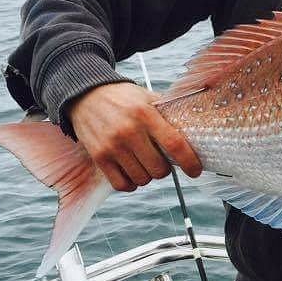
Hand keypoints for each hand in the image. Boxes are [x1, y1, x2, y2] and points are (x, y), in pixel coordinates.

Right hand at [67, 83, 202, 191]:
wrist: (85, 95)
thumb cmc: (123, 98)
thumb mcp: (148, 97)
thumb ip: (168, 114)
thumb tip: (195, 131)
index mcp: (146, 115)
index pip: (175, 145)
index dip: (190, 162)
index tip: (195, 170)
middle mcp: (129, 131)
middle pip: (159, 169)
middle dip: (165, 169)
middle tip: (162, 159)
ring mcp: (112, 146)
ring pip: (142, 179)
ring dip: (148, 175)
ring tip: (145, 162)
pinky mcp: (99, 157)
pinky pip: (122, 185)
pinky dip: (131, 183)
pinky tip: (133, 172)